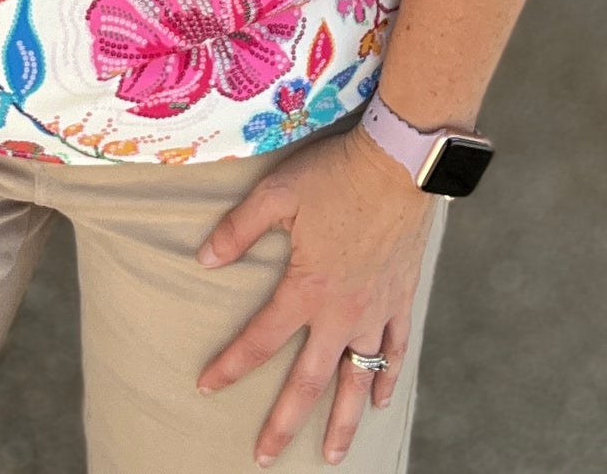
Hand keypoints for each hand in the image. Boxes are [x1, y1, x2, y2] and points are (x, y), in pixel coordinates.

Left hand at [195, 122, 437, 466]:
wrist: (399, 163)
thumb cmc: (336, 173)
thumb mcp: (277, 192)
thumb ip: (238, 229)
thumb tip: (203, 260)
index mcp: (307, 288)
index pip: (261, 339)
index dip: (231, 366)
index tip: (206, 387)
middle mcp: (342, 312)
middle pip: (310, 381)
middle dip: (285, 423)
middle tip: (265, 458)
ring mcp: (376, 310)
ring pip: (358, 379)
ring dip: (344, 421)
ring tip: (333, 455)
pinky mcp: (402, 299)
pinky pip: (395, 351)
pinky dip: (387, 379)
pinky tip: (380, 401)